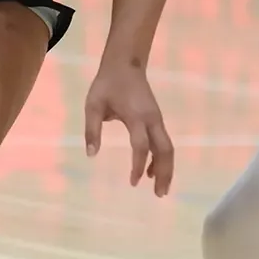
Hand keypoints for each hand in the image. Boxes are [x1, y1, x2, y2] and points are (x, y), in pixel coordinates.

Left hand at [85, 61, 173, 195]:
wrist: (125, 64)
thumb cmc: (107, 84)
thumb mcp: (93, 104)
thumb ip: (92, 129)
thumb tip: (91, 155)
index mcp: (136, 116)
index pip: (141, 146)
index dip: (139, 165)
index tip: (133, 183)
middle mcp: (152, 119)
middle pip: (165, 150)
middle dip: (164, 173)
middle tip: (159, 194)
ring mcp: (157, 119)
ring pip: (168, 147)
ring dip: (166, 168)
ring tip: (160, 189)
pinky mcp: (157, 119)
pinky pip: (164, 142)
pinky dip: (161, 158)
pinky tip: (151, 171)